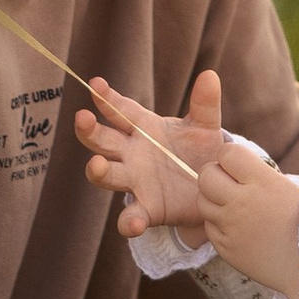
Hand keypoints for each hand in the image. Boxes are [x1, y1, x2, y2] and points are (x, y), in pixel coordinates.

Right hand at [77, 69, 225, 242]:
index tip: (95, 84)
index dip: (106, 98)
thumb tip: (210, 75)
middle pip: (103, 140)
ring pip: (107, 175)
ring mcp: (136, 182)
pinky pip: (132, 216)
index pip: (121, 110)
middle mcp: (133, 154)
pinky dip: (129, 221)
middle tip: (82, 119)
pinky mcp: (147, 209)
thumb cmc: (202, 153)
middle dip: (90, 131)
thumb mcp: (205, 128)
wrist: (216, 190)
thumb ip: (205, 104)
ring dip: (98, 170)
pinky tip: (133, 223)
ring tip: (97, 165)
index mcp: (145, 129)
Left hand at [188, 134, 298, 298]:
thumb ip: (256, 174)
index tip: (236, 165)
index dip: (229, 156)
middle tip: (226, 183)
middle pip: (206, 175)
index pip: (227, 153)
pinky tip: (236, 226)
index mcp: (262, 182)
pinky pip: (209, 226)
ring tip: (232, 206)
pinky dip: (218, 223)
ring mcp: (231, 227)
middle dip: (214, 175)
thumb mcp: (286, 187)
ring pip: (202, 201)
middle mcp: (242, 202)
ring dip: (213, 199)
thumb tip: (231, 163)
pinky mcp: (225, 247)